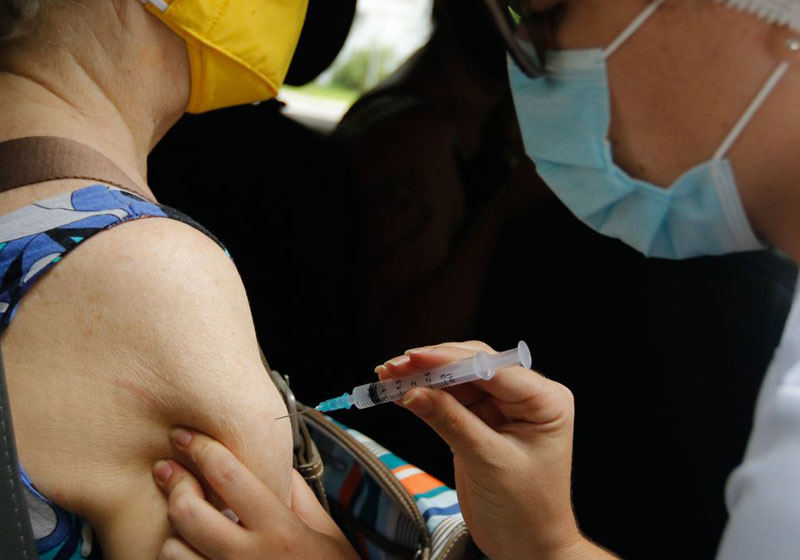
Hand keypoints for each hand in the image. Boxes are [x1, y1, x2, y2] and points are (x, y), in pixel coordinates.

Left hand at [152, 428, 358, 559]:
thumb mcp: (327, 534)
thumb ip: (299, 496)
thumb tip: (276, 462)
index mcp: (281, 531)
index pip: (230, 477)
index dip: (201, 449)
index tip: (184, 435)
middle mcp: (250, 558)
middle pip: (189, 511)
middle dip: (174, 484)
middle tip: (170, 471)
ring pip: (172, 550)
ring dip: (173, 531)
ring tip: (182, 521)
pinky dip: (177, 559)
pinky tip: (188, 549)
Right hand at [378, 342, 614, 559]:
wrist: (526, 547)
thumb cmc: (526, 510)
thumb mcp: (488, 462)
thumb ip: (450, 421)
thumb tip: (412, 391)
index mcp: (545, 400)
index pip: (492, 368)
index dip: (450, 360)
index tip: (414, 358)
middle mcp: (526, 396)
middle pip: (473, 365)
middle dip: (432, 365)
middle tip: (394, 367)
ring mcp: (503, 407)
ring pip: (457, 378)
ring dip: (423, 377)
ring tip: (388, 376)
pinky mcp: (482, 420)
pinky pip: (450, 398)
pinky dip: (425, 395)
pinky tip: (400, 391)